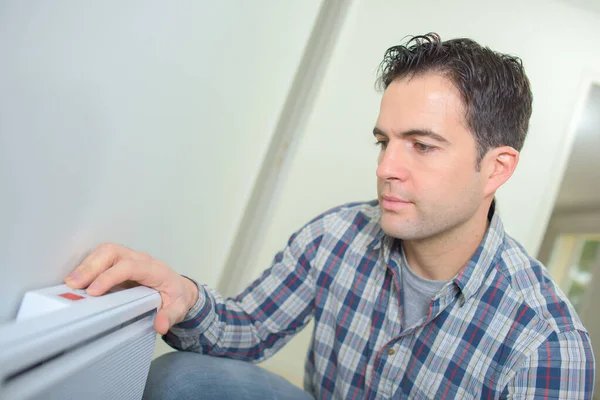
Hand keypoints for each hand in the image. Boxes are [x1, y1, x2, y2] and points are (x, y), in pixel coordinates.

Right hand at [65, 243, 198, 334]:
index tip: (94, 291)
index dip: (110, 277)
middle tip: (74, 285)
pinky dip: (87, 267)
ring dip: (86, 265)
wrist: (178, 288)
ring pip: (104, 252)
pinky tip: (77, 282)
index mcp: (155, 270)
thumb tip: (160, 325)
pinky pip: (101, 258)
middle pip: (113, 252)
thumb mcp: (179, 308)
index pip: (130, 267)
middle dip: (92, 266)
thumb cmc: (176, 296)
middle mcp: (140, 260)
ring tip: (71, 284)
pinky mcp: (118, 263)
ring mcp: (128, 259)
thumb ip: (170, 316)